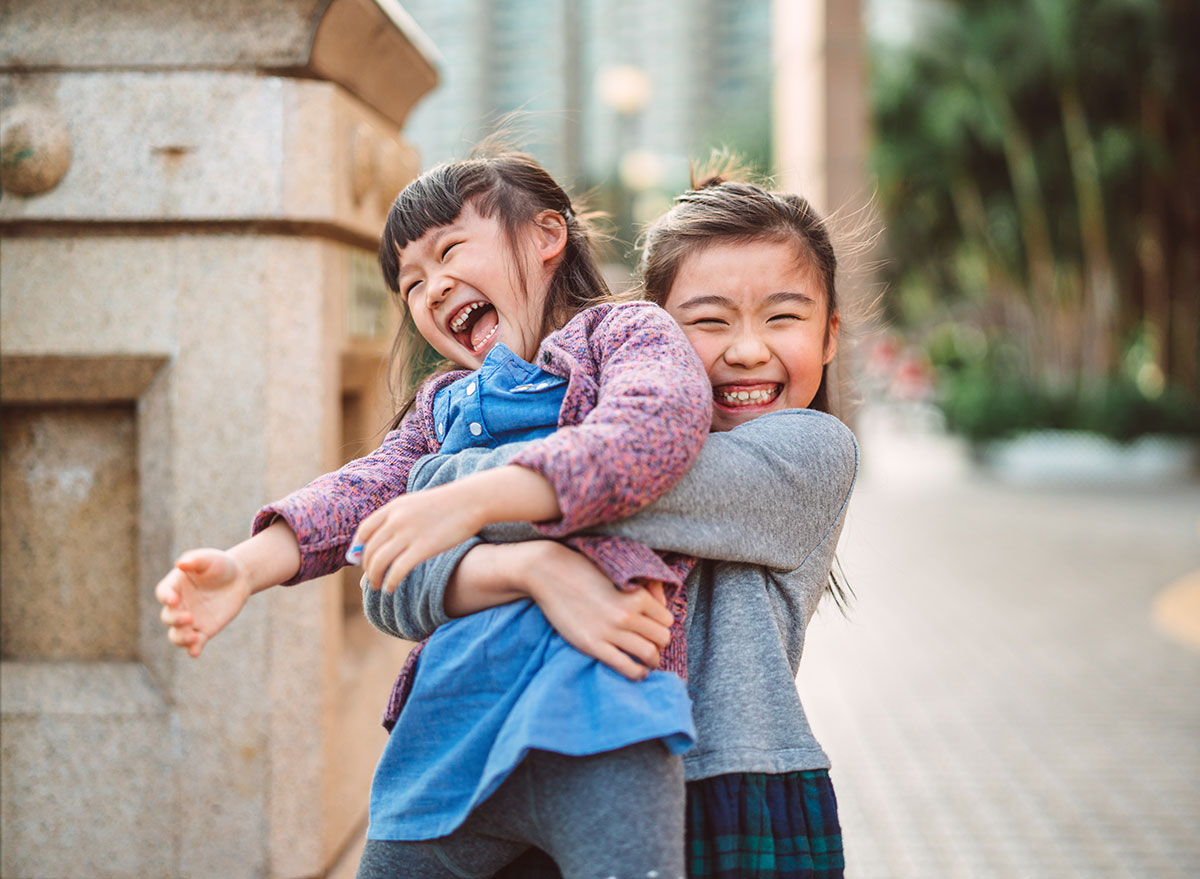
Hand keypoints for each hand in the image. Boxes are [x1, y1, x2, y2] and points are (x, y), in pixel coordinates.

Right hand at [155, 549, 251, 657]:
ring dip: (181, 638)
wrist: (239, 578)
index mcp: (175, 586)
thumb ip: (195, 560)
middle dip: (175, 619)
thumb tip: (181, 564)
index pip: (163, 593)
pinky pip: (194, 643)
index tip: (174, 599)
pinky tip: (196, 651)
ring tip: (193, 637)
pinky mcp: (203, 630)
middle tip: (189, 617)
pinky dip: (193, 649)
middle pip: (168, 617)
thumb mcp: (209, 559)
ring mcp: (190, 620)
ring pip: (176, 635)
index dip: (166, 597)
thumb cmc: (220, 565)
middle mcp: (178, 605)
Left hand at [351, 481, 484, 593]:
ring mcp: (408, 534)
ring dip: (374, 577)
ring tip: (378, 586)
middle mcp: (396, 520)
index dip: (358, 548)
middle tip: (371, 578)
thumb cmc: (447, 505)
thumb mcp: (416, 505)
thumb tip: (385, 539)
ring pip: (379, 562)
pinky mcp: (423, 548)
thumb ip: (398, 518)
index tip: (360, 560)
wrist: (471, 501)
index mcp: (393, 508)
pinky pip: (397, 570)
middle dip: (367, 567)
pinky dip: (390, 581)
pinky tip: (391, 588)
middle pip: (370, 549)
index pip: (364, 531)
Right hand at [518, 542, 673, 680]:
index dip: (662, 626)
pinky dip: (637, 673)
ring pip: (649, 654)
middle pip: (662, 639)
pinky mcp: (593, 645)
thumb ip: (644, 587)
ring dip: (652, 660)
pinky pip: (626, 667)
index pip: (667, 620)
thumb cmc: (584, 569)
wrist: (549, 572)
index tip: (655, 630)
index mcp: (637, 595)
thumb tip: (663, 605)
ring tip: (647, 662)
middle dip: (660, 644)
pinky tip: (638, 672)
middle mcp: (627, 614)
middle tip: (651, 645)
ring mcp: (610, 631)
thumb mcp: (618, 573)